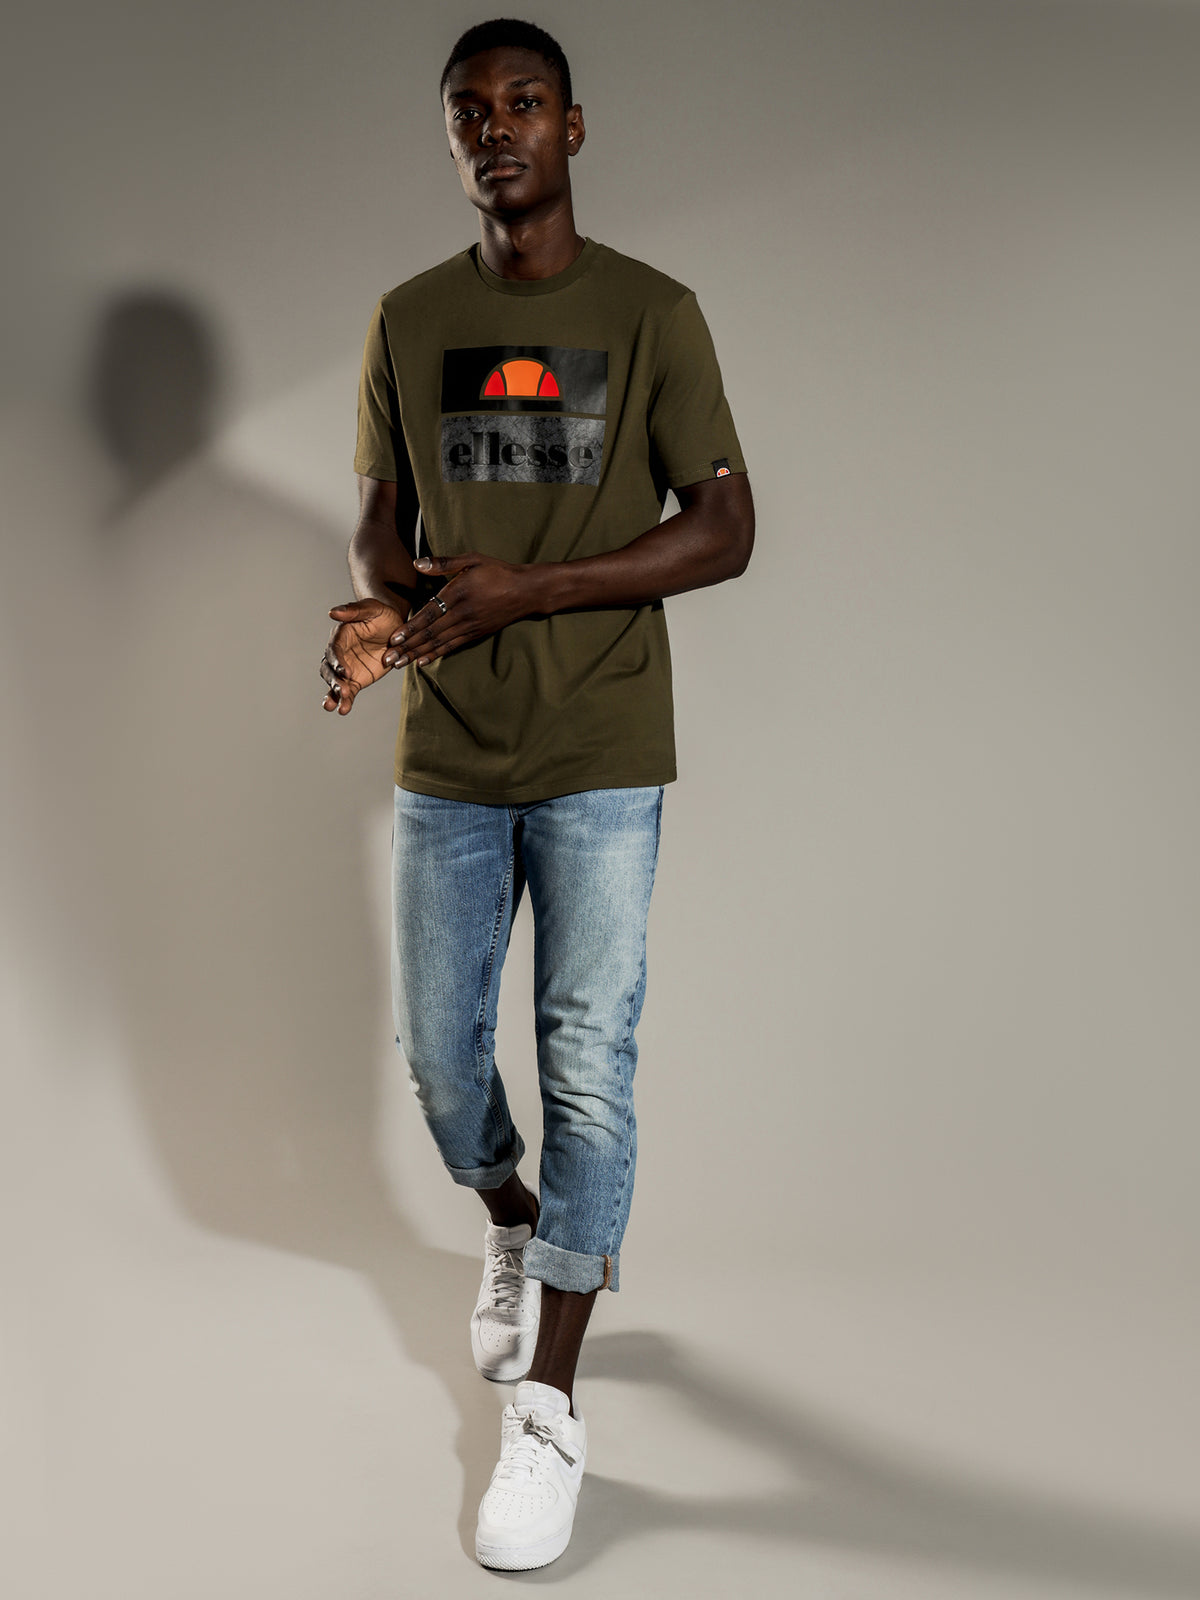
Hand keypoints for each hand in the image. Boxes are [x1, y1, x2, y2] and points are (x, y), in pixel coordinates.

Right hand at [320, 597, 406, 715]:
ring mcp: (347, 669)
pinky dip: (345, 701)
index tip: (344, 671)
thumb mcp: (372, 608)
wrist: (395, 628)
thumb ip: (354, 611)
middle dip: (334, 681)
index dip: (337, 661)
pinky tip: (343, 710)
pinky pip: (348, 692)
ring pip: (336, 683)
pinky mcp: (356, 680)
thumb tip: (332, 612)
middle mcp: (340, 654)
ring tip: (338, 707)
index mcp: (341, 636)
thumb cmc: (382, 614)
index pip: (334, 650)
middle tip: (342, 691)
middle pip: (330, 669)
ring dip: (335, 695)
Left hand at [382, 553, 541, 669]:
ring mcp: (470, 627)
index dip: (410, 628)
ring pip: (439, 643)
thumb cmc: (497, 571)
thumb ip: (443, 563)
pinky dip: (436, 654)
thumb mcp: (472, 559)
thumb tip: (417, 562)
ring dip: (417, 654)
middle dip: (408, 647)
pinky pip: (452, 646)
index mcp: (457, 594)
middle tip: (389, 659)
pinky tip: (422, 661)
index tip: (394, 638)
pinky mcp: (476, 634)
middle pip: (430, 634)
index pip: (428, 614)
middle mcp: (462, 614)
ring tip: (400, 664)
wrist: (526, 591)